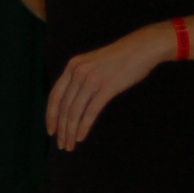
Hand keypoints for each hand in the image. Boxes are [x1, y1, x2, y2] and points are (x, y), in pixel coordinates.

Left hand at [46, 22, 173, 151]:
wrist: (142, 47)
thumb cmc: (119, 58)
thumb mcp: (92, 63)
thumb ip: (80, 78)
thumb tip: (71, 101)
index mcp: (72, 66)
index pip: (55, 96)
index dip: (51, 115)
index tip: (51, 131)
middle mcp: (78, 72)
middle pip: (63, 107)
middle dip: (61, 129)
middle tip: (62, 145)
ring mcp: (92, 79)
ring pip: (74, 112)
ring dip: (70, 132)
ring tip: (70, 145)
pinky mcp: (107, 87)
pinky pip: (91, 111)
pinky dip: (83, 126)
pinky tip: (81, 137)